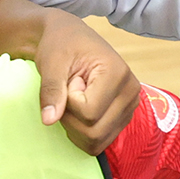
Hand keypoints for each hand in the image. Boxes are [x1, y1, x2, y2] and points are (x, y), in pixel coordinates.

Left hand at [32, 8, 138, 154]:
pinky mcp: (122, 116)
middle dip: (70, 119)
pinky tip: (78, 110)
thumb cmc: (60, 44)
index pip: (89, 113)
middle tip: (67, 93)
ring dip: (75, 127)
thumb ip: (51, 90)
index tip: (69, 80)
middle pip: (95, 132)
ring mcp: (130, 107)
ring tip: (73, 100)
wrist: (69, 37)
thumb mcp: (51, 62)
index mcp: (118, 74)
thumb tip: (49, 120)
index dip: (68, 102)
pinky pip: (100, 140)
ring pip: (97, 141)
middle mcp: (131, 93)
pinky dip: (82, 132)